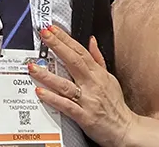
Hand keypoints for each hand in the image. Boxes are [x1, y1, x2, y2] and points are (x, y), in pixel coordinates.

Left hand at [29, 25, 136, 146]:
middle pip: (73, 61)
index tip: (53, 29)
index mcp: (97, 74)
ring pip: (66, 85)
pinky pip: (66, 106)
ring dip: (48, 75)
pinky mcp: (84, 116)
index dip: (65, 39)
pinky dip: (53, 98)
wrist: (125, 129)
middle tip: (44, 35)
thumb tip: (92, 40)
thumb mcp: (110, 78)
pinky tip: (41, 92)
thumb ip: (98, 59)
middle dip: (57, 46)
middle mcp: (92, 84)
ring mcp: (88, 100)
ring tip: (33, 66)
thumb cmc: (116, 104)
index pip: (80, 51)